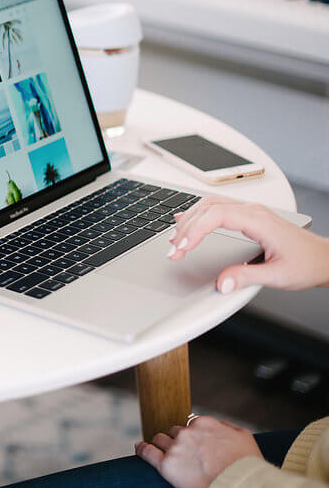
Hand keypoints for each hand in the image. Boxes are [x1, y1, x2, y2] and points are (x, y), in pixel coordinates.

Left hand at [136, 416, 261, 487]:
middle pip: (174, 432)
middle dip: (177, 440)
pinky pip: (147, 451)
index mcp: (205, 424)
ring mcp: (176, 448)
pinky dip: (142, 449)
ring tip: (162, 452)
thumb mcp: (245, 439)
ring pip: (160, 439)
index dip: (191, 435)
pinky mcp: (167, 465)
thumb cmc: (248, 467)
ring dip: (161, 445)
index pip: (190, 425)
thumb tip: (220, 425)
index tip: (192, 443)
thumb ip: (229, 428)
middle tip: (182, 452)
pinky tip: (140, 448)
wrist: (242, 487)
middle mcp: (188, 433)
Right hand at [167, 196, 328, 292]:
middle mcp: (253, 211)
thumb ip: (246, 278)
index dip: (194, 231)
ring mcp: (251, 211)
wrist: (325, 259)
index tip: (181, 248)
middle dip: (186, 228)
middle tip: (174, 250)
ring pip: (210, 204)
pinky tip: (187, 221)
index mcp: (259, 221)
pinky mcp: (249, 216)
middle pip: (208, 208)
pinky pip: (217, 207)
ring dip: (190, 219)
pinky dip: (198, 214)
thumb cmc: (307, 264)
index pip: (216, 216)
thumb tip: (220, 283)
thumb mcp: (278, 276)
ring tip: (176, 239)